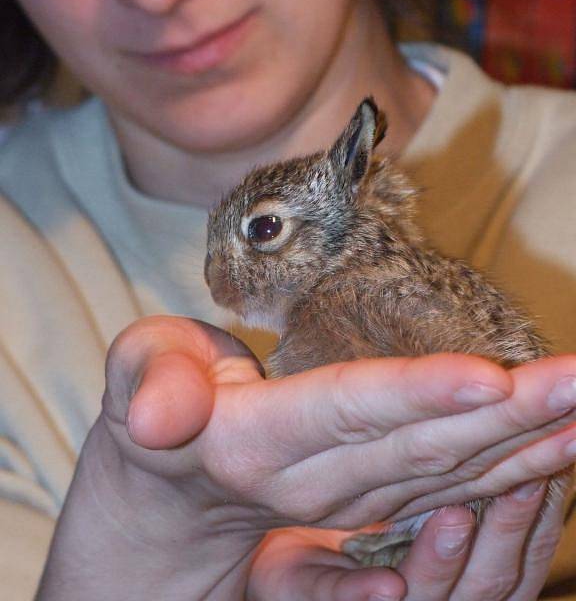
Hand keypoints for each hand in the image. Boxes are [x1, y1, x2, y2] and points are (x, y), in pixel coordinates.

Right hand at [37, 316, 575, 599]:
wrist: (169, 486)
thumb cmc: (156, 406)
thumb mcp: (137, 377)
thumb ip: (151, 383)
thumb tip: (161, 416)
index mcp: (257, 441)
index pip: (347, 411)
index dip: (415, 395)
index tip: (489, 376)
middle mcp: (314, 481)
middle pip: (422, 444)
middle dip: (506, 411)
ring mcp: (351, 501)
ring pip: (452, 472)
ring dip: (526, 441)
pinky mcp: (375, 501)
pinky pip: (452, 486)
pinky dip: (509, 466)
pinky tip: (559, 442)